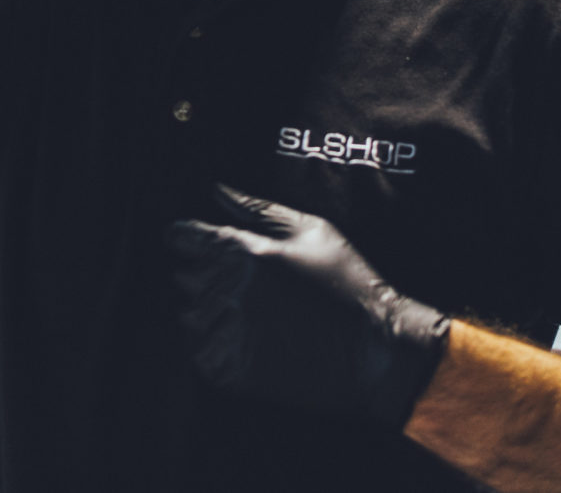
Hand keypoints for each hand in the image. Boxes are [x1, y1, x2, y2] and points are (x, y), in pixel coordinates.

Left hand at [169, 184, 451, 430]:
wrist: (376, 351)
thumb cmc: (349, 284)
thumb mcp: (313, 231)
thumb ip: (258, 208)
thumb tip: (217, 189)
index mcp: (246, 252)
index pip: (184, 238)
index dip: (184, 239)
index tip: (191, 245)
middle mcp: (232, 291)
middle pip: (185, 277)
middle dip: (203, 277)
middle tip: (242, 287)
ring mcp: (232, 333)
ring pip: (189, 318)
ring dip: (209, 314)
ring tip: (250, 317)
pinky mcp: (236, 372)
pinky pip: (201, 356)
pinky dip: (215, 349)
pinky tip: (247, 342)